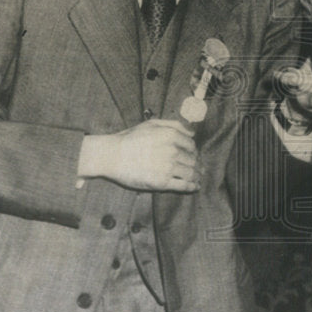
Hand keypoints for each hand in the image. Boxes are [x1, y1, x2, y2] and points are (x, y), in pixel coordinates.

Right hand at [78, 119, 199, 191]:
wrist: (112, 155)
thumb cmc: (130, 139)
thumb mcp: (151, 124)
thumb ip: (174, 125)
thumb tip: (192, 133)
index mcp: (171, 135)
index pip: (192, 145)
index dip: (194, 151)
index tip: (193, 156)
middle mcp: (172, 150)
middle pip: (193, 159)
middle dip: (197, 164)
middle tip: (199, 168)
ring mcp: (168, 167)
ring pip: (191, 173)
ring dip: (197, 176)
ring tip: (199, 178)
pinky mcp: (162, 182)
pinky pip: (183, 185)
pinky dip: (192, 187)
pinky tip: (195, 187)